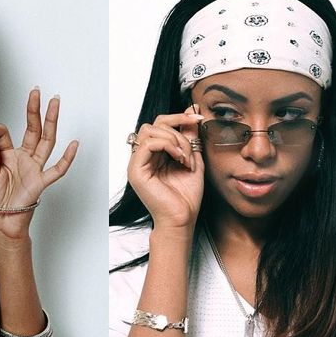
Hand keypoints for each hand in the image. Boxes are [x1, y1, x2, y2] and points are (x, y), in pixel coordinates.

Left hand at [0, 88, 78, 239]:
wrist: (0, 221)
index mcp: (7, 155)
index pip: (4, 133)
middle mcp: (23, 158)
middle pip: (32, 129)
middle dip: (34, 110)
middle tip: (36, 92)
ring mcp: (34, 168)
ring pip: (46, 141)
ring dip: (50, 122)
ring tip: (54, 104)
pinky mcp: (41, 181)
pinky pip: (57, 169)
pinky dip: (67, 158)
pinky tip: (74, 145)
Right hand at [127, 106, 204, 230]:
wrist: (182, 220)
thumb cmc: (186, 198)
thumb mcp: (193, 161)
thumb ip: (190, 139)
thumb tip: (191, 116)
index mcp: (155, 155)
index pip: (161, 125)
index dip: (179, 117)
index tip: (199, 118)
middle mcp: (143, 157)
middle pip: (153, 123)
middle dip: (177, 126)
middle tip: (192, 144)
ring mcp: (137, 163)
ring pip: (150, 130)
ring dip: (174, 139)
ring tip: (185, 157)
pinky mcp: (136, 170)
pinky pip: (148, 143)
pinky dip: (168, 145)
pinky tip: (179, 159)